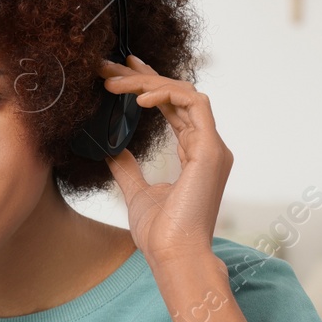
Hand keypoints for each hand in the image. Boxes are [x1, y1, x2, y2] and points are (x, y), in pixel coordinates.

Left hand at [100, 56, 232, 267]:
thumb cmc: (161, 233)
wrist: (174, 255)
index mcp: (195, 154)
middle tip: (108, 66)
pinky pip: (195, 104)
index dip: (149, 84)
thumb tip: (112, 149)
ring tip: (114, 83)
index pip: (173, 107)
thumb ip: (128, 168)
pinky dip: (167, 95)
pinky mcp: (211, 150)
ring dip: (148, 83)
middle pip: (176, 95)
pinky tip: (139, 99)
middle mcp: (207, 145)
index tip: (122, 70)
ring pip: (184, 93)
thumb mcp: (136, 193)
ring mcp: (212, 147)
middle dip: (142, 76)